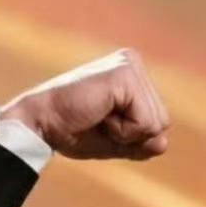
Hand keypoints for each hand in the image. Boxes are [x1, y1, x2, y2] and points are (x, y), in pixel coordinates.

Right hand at [0, 48, 169, 160]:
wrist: (42, 125)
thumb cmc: (73, 131)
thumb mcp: (115, 142)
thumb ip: (142, 144)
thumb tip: (163, 143)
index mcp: (133, 75)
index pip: (159, 123)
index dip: (132, 136)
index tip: (101, 123)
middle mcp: (133, 62)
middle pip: (162, 123)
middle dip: (131, 135)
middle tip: (98, 120)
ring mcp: (130, 65)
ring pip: (156, 124)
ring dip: (126, 132)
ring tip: (97, 116)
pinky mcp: (125, 75)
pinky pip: (145, 123)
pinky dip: (122, 130)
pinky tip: (98, 114)